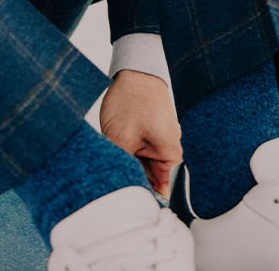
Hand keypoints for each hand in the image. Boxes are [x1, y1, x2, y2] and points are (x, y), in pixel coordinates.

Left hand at [99, 69, 182, 196]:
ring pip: (141, 170)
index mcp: (170, 155)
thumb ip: (120, 166)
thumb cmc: (133, 98)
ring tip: (108, 176)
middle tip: (109, 194)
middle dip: (131, 187)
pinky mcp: (146, 138)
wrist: (134, 70)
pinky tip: (111, 162)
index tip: (124, 210)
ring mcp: (156, 144)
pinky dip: (125, 161)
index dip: (144, 202)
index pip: (162, 191)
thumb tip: (111, 189)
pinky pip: (137, 158)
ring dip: (127, 172)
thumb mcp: (120, 137)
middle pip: (151, 182)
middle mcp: (167, 152)